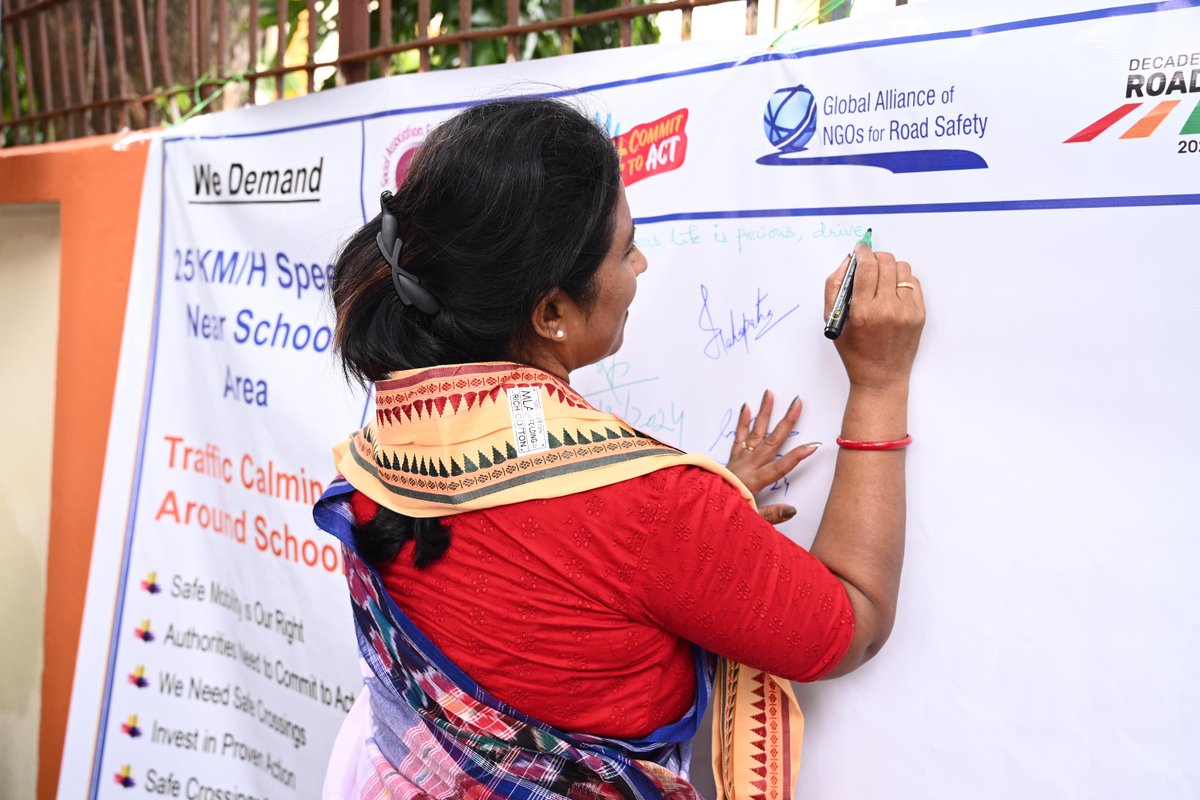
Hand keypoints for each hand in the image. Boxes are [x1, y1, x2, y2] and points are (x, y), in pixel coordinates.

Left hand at [725, 390, 819, 522]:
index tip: (813, 445)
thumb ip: (772, 515)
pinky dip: (742, 422)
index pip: (780, 467)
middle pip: (771, 441)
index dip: (797, 456)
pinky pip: (737, 436)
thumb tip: (793, 510)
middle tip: (798, 403)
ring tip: (769, 394)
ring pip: (755, 432)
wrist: (700, 506)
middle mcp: (747, 465)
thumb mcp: (750, 519)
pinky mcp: (731, 457)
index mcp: (754, 481)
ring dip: (764, 413)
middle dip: (787, 421)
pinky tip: (746, 407)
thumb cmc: (725, 514)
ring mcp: (739, 459)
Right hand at [825, 245, 924, 391]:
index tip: (860, 250)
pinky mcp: (919, 315)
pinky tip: (893, 293)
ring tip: (882, 281)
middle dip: (876, 258)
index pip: (867, 267)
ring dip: (890, 268)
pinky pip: (914, 283)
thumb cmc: (854, 351)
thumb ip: (834, 287)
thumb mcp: (833, 321)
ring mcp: (907, 312)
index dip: (863, 253)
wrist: (881, 377)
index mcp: (862, 311)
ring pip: (903, 269)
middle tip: (869, 265)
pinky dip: (902, 281)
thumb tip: (848, 261)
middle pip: (887, 262)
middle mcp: (887, 310)